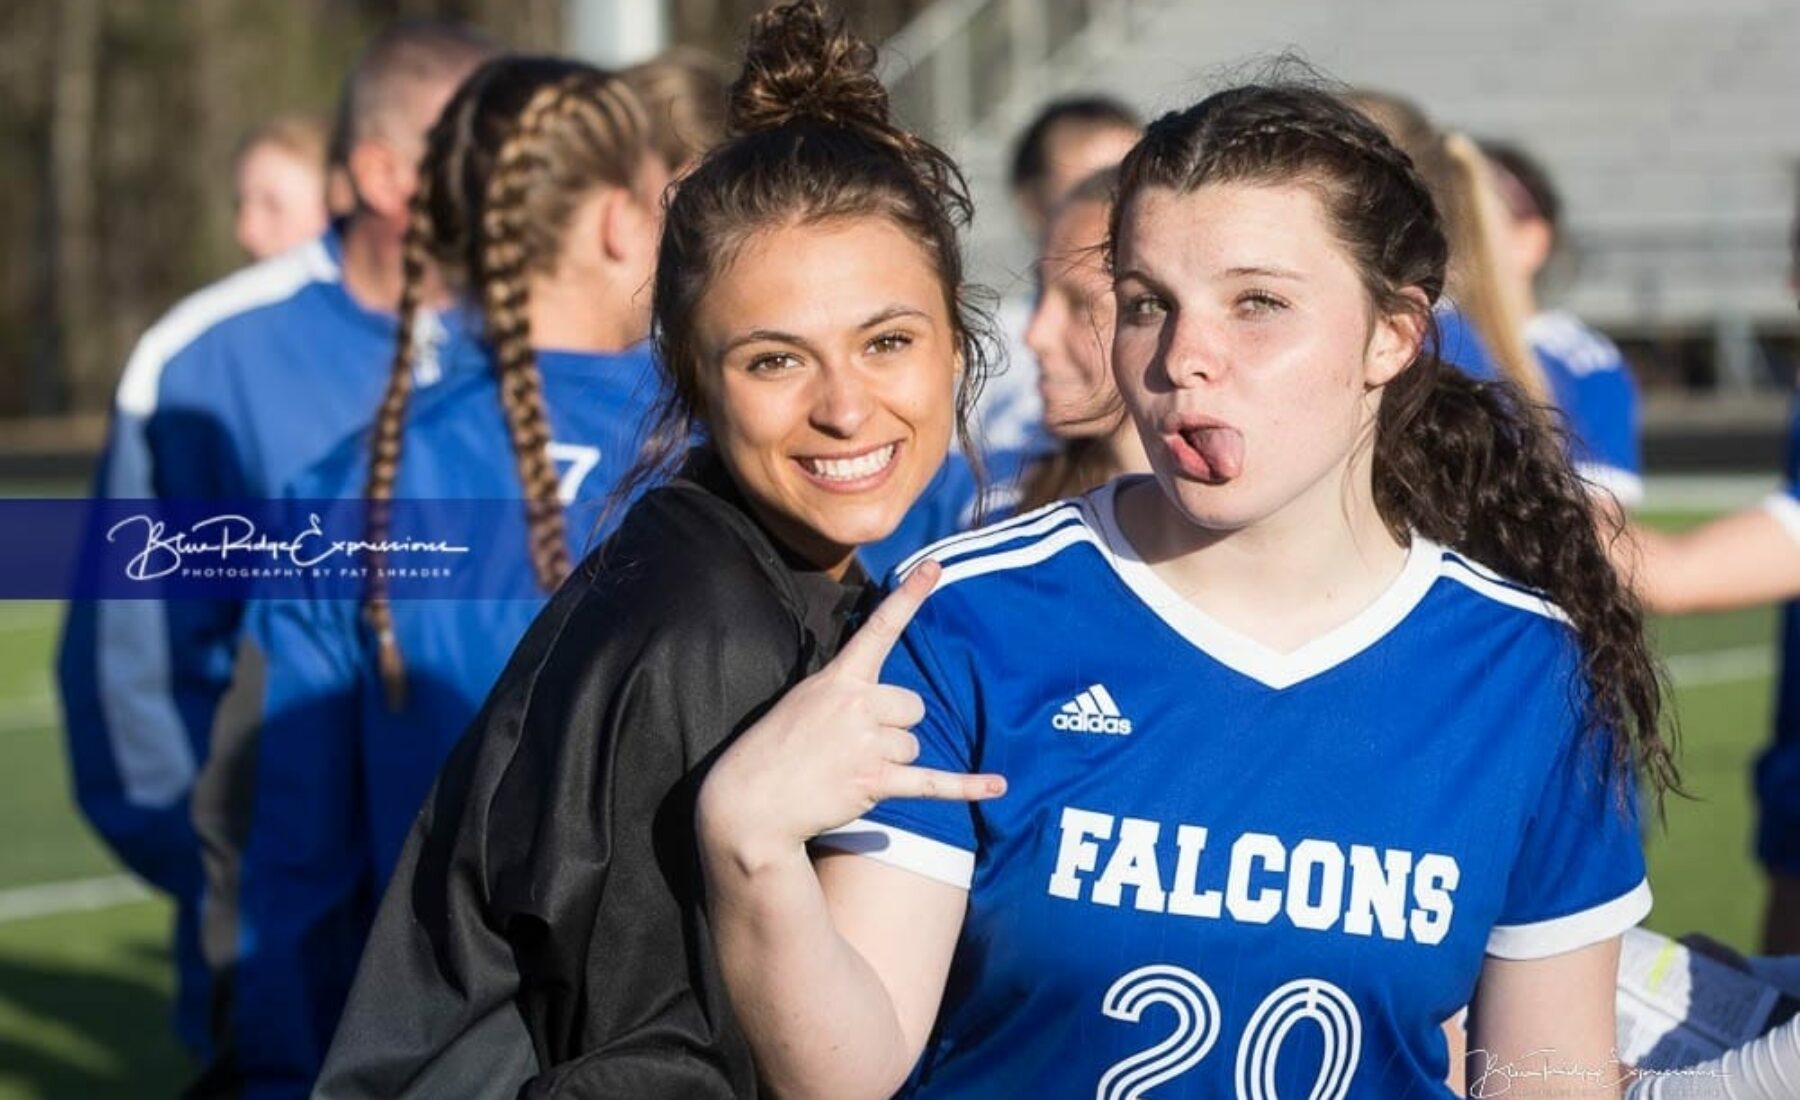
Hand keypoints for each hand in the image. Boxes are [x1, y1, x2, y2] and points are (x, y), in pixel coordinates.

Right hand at [698, 560, 1005, 868]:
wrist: (749, 801)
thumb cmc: (773, 751)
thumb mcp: (803, 701)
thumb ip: (844, 692)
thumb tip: (885, 702)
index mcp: (838, 678)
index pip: (880, 628)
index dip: (910, 596)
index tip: (935, 567)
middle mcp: (857, 704)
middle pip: (913, 707)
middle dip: (894, 728)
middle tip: (853, 746)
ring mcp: (867, 742)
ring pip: (914, 746)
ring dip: (892, 762)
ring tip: (848, 770)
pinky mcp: (875, 780)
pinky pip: (932, 782)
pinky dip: (967, 787)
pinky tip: (998, 786)